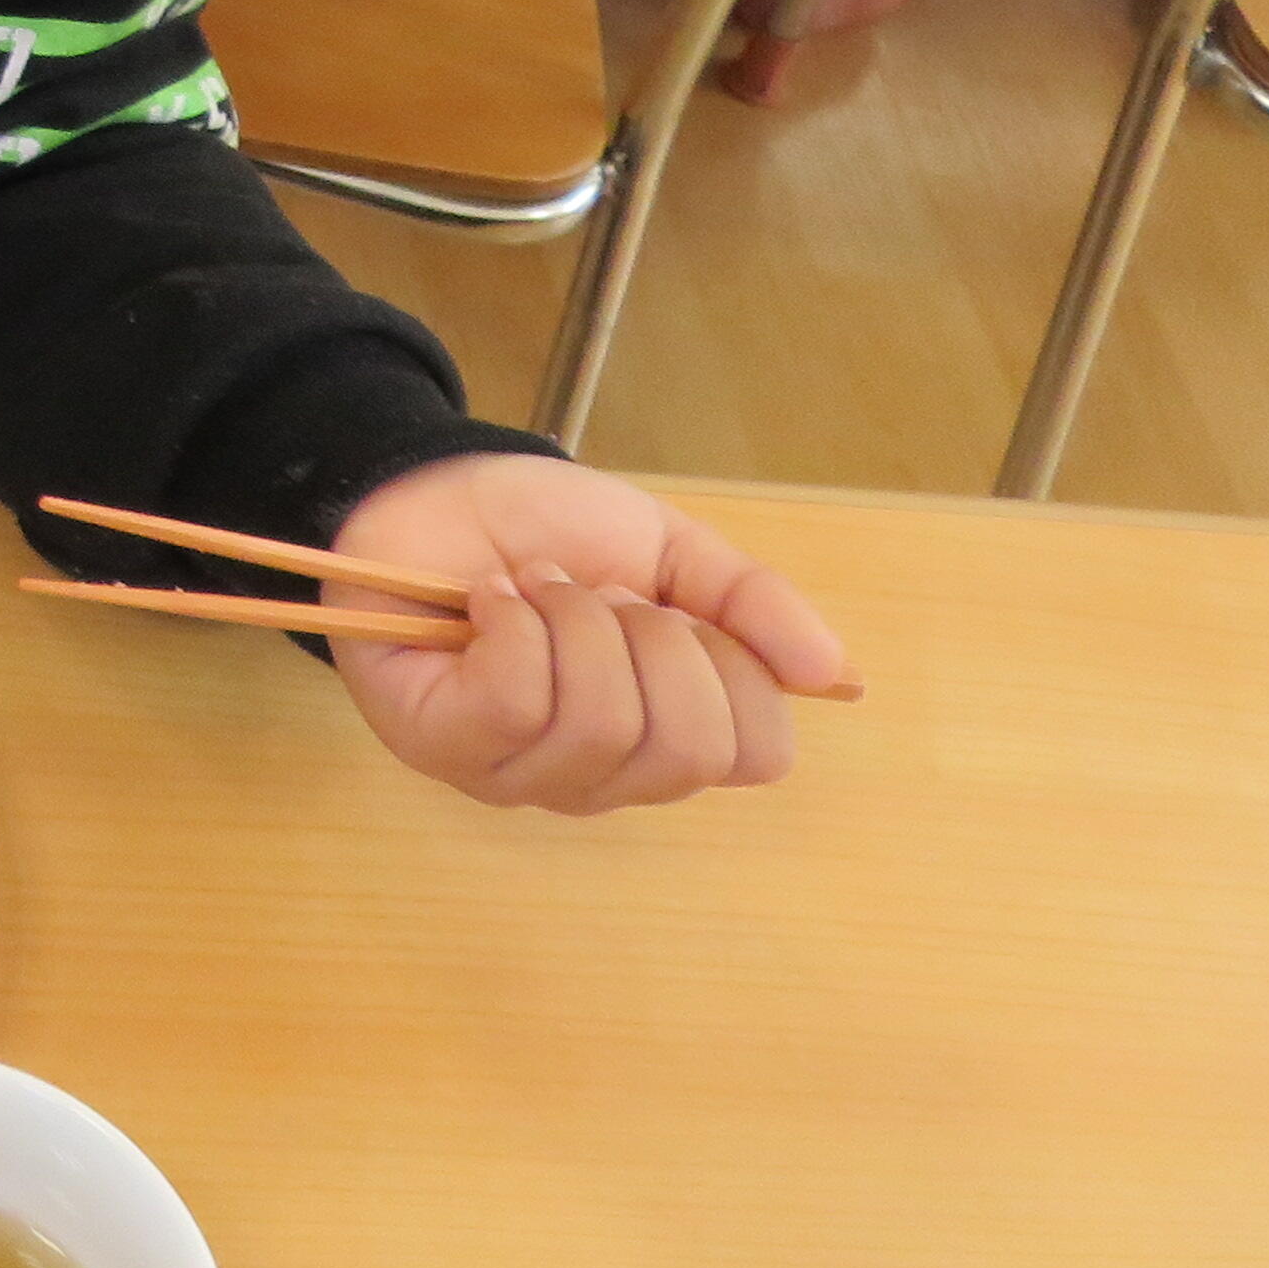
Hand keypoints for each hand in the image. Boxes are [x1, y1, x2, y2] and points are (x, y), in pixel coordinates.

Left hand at [323, 452, 851, 814]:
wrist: (433, 487)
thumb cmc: (549, 532)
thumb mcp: (673, 551)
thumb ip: (754, 605)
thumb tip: (835, 674)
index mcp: (665, 741)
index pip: (757, 753)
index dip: (733, 667)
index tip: (673, 607)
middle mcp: (599, 780)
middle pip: (688, 749)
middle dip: (653, 638)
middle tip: (599, 595)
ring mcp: (518, 775)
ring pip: (603, 723)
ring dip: (576, 620)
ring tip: (537, 586)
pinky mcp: (443, 745)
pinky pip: (521, 705)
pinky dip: (516, 625)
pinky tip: (490, 600)